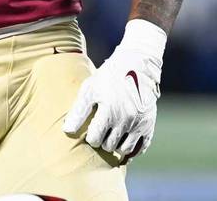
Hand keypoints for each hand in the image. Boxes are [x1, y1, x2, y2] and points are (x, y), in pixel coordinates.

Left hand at [63, 19, 165, 162]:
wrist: (136, 66)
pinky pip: (140, 147)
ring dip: (116, 145)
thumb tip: (67, 131)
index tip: (91, 129)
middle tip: (101, 131)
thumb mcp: (90, 89)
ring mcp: (139, 123)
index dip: (90, 136)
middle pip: (109, 146)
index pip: (95, 139)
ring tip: (112, 134)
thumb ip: (78, 111)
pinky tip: (125, 139)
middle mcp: (126, 119)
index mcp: (109, 110)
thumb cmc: (108, 78)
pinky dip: (132, 148)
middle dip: (102, 140)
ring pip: (124, 150)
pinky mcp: (149, 124)